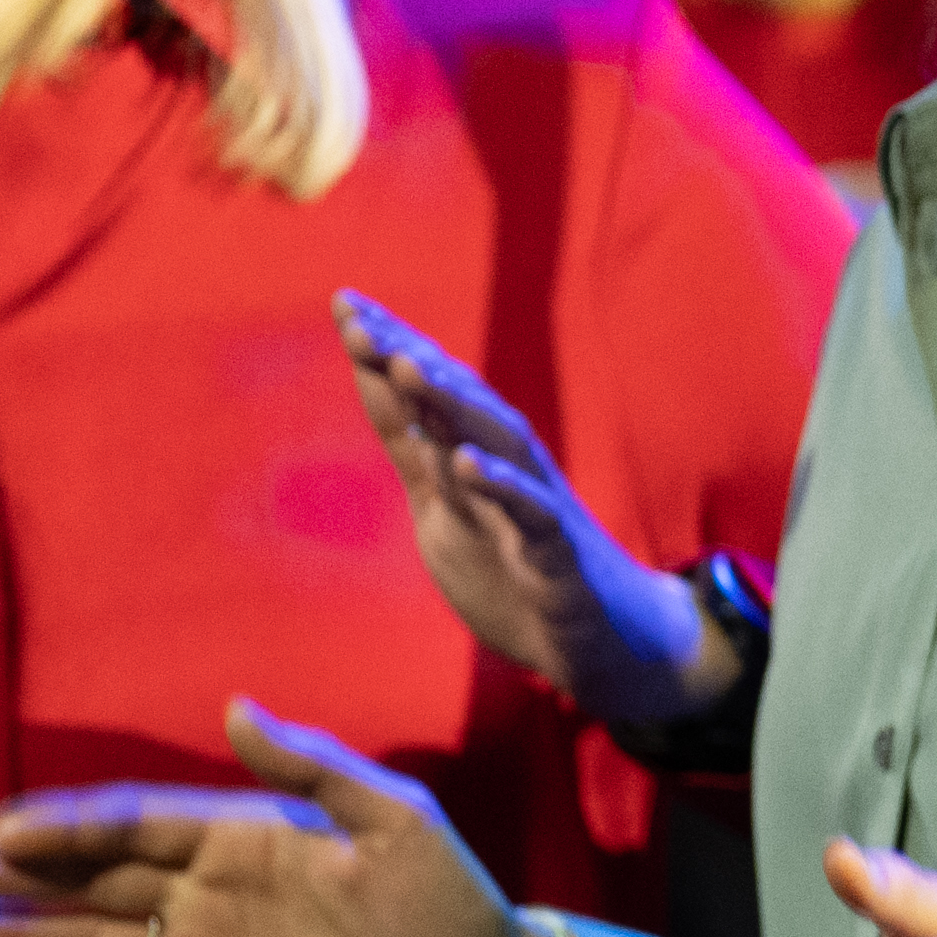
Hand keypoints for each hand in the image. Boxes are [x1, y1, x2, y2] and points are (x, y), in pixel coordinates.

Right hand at [0, 698, 526, 936]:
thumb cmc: (451, 903)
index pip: (136, 824)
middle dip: (12, 870)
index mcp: (247, 838)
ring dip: (19, 931)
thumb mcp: (395, 818)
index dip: (67, 825)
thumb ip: (312, 766)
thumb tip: (230, 706)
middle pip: (93, 878)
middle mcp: (213, 897)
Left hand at [338, 292, 726, 743]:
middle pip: (455, 399)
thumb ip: (414, 449)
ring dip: (451, 401)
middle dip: (406, 357)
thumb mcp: (445, 507)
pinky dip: (499, 484)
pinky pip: (530, 510)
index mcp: (471, 454)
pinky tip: (464, 462)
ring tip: (405, 366)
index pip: (425, 391)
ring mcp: (533, 501)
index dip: (387, 346)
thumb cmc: (515, 566)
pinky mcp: (556, 548)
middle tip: (358, 320)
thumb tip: (374, 384)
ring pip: (494, 438)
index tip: (344, 302)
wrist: (593, 635)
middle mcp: (504, 463)